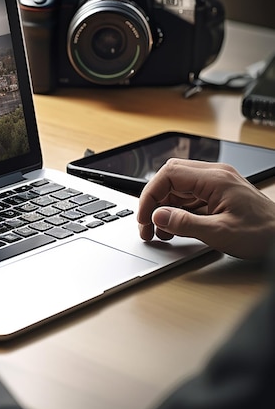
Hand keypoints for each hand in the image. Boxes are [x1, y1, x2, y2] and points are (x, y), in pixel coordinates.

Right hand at [137, 159, 274, 258]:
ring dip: (163, 207)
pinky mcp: (217, 194)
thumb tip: (158, 217)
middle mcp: (214, 176)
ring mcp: (215, 183)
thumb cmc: (263, 234)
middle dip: (153, 200)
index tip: (145, 217)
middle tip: (147, 224)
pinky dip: (175, 211)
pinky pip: (187, 196)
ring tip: (159, 231)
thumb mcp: (220, 233)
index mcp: (215, 179)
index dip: (150, 195)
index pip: (168, 175)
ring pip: (176, 187)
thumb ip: (184, 224)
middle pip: (169, 177)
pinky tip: (174, 228)